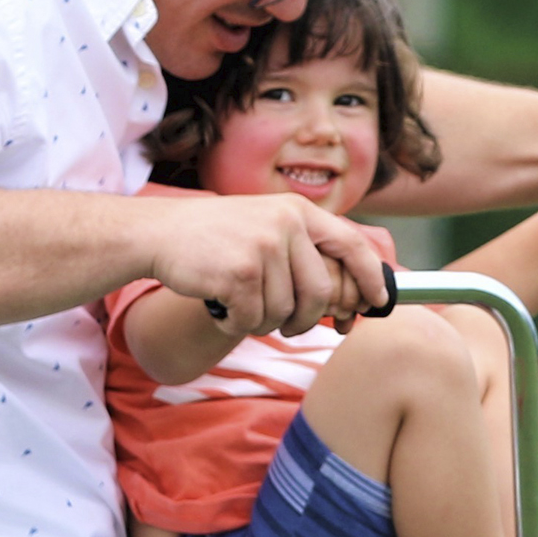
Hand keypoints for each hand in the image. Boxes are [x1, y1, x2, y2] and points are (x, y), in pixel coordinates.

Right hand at [144, 193, 387, 338]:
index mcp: (297, 210)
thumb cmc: (215, 237)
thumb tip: (348, 296)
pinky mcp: (239, 273)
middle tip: (288, 326)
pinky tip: (220, 305)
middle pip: (320, 292)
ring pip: (284, 312)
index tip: (378, 301)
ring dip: (262, 321)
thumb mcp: (265, 223)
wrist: (159, 233)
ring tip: (238, 303)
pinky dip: (236, 323)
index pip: (351, 244)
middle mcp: (285, 224)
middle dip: (306, 320)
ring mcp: (262, 247)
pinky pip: (253, 320)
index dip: (371, 276)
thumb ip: (303, 248)